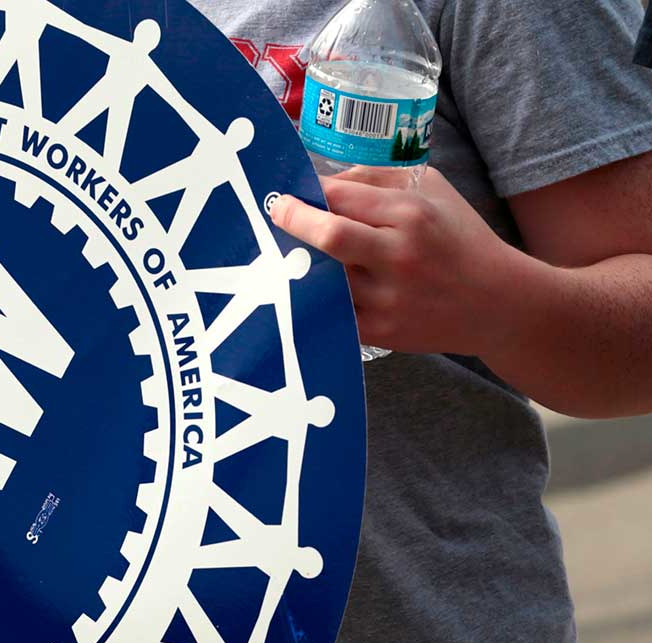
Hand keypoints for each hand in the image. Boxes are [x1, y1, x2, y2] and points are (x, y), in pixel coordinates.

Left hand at [269, 166, 523, 355]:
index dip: (306, 191)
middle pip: (328, 236)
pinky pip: (330, 312)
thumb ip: (377, 180)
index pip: (341, 196)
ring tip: (286, 249)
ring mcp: (388, 298)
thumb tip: (322, 180)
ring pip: (323, 276)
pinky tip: (303, 286)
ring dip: (300, 262)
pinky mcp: (380, 331)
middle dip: (293, 221)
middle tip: (276, 213)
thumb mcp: (431, 191)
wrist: (498, 303)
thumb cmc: (459, 239)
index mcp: (410, 215)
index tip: (287, 190)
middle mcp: (399, 256)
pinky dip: (313, 298)